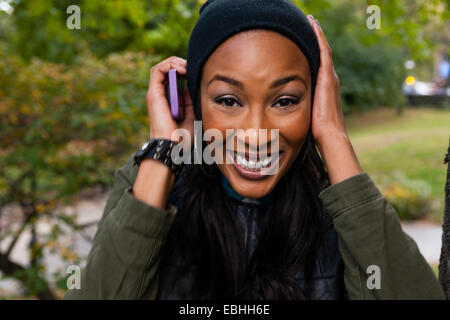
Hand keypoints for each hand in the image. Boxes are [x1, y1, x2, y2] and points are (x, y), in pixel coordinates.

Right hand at [146, 56, 194, 145]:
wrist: (173, 146)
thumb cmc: (183, 137)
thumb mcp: (193, 114)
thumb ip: (192, 99)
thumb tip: (195, 83)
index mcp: (170, 100)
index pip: (175, 77)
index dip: (185, 70)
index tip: (197, 72)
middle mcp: (161, 95)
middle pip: (167, 70)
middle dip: (181, 64)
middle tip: (193, 67)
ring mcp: (156, 94)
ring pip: (161, 67)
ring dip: (175, 62)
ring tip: (186, 67)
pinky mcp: (153, 94)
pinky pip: (157, 71)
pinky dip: (168, 66)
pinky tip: (181, 69)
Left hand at [307, 16, 362, 184]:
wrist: (329, 136)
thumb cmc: (317, 133)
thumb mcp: (307, 117)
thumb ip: (299, 111)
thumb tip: (281, 115)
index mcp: (324, 90)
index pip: (318, 66)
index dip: (313, 54)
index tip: (303, 43)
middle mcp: (330, 81)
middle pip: (322, 54)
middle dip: (316, 40)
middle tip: (309, 24)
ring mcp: (330, 77)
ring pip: (323, 49)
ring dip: (317, 35)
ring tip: (310, 21)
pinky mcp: (328, 77)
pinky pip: (323, 51)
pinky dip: (319, 37)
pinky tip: (313, 25)